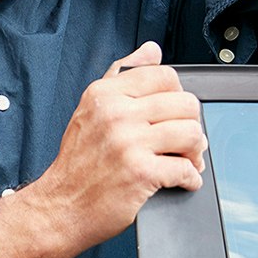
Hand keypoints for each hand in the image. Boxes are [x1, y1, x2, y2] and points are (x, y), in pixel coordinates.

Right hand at [36, 41, 206, 252]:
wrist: (61, 206)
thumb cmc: (78, 163)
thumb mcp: (91, 109)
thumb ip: (122, 75)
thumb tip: (151, 50)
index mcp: (105, 94)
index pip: (165, 76)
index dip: (177, 96)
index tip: (172, 114)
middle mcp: (116, 113)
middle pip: (185, 104)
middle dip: (191, 125)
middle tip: (182, 141)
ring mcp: (128, 143)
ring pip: (192, 134)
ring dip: (195, 152)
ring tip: (185, 160)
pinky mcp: (141, 173)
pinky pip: (187, 169)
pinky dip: (191, 179)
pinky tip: (180, 180)